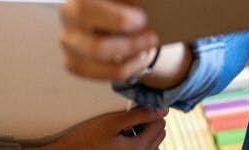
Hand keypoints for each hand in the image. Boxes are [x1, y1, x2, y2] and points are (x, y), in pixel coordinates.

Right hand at [36, 107, 167, 148]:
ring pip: (152, 143)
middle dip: (149, 121)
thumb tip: (163, 109)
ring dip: (145, 131)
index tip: (139, 103)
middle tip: (131, 113)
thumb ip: (139, 115)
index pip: (160, 124)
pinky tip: (124, 135)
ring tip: (127, 125)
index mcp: (139, 148)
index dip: (152, 111)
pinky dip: (139, 141)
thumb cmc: (85, 138)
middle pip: (158, 134)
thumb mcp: (111, 123)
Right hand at [52, 0, 157, 82]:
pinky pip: (101, 71)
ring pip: (97, 48)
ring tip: (150, 41)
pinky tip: (140, 58)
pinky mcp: (72, 62)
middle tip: (143, 20)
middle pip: (86, 11)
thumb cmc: (129, 4)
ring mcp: (68, 38)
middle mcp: (69, 9)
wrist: (127, 36)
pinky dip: (127, 66)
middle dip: (118, 18)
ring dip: (130, 46)